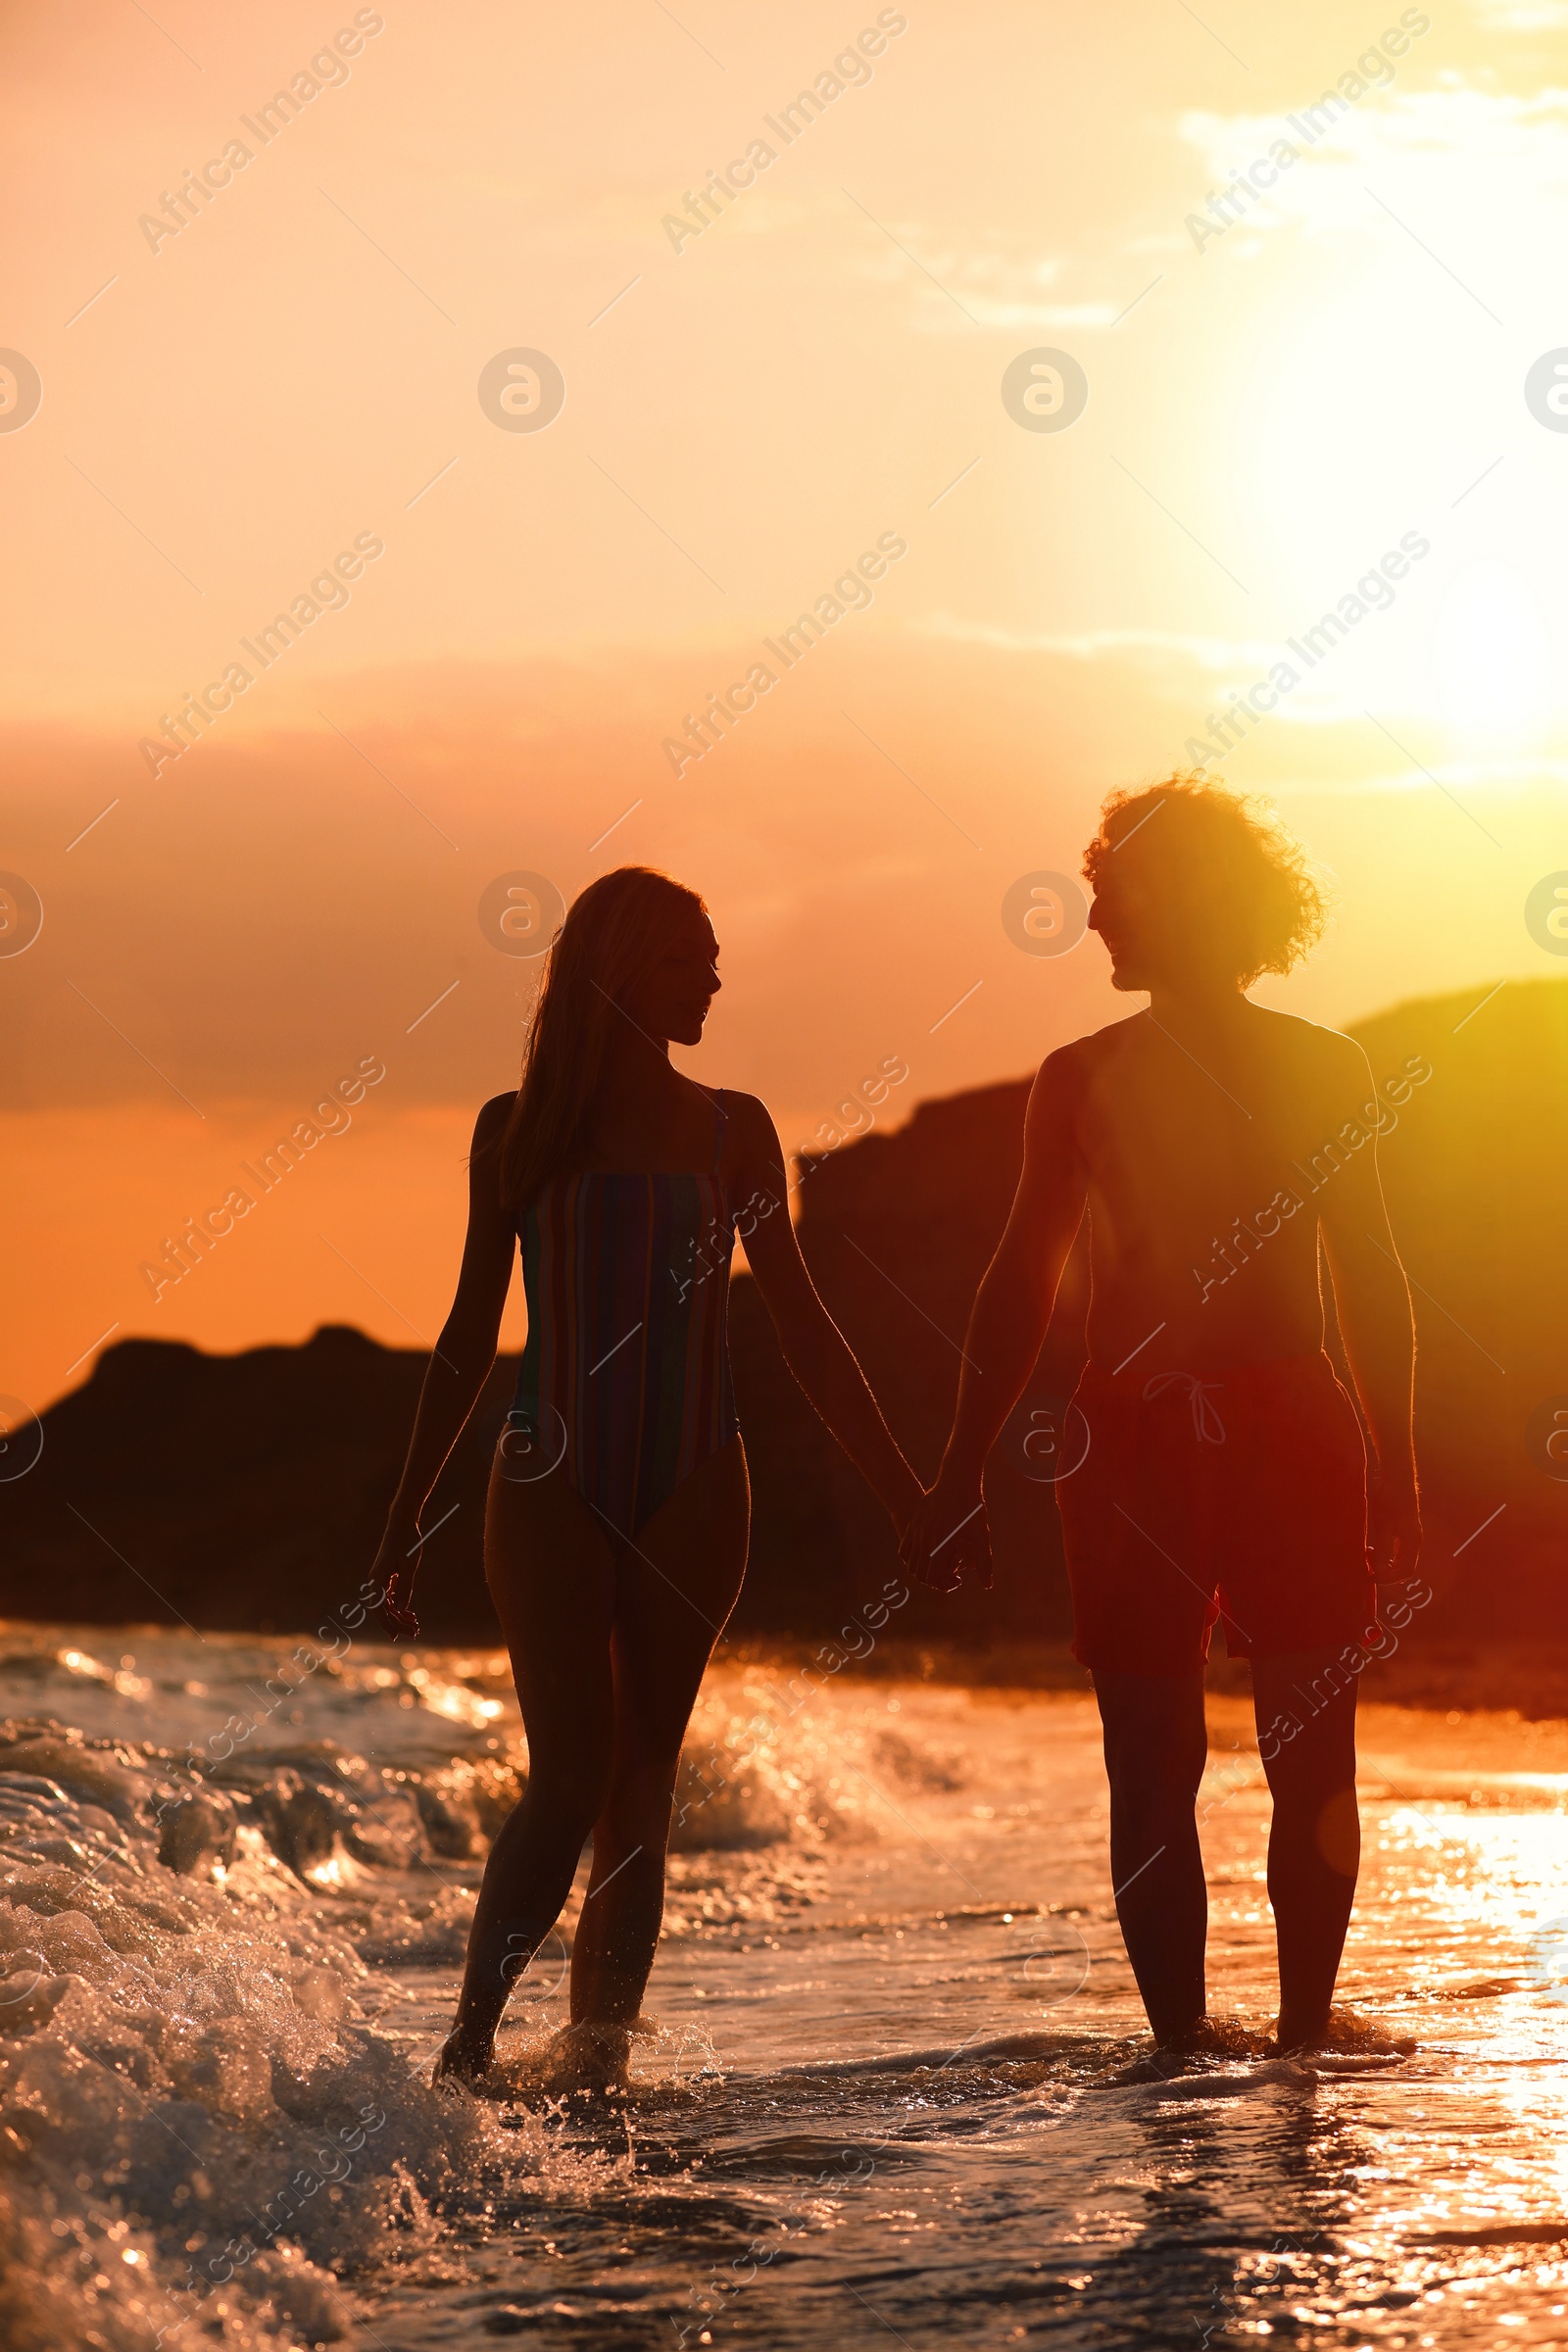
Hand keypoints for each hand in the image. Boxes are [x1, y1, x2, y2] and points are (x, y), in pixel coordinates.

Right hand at [372, 1525, 421, 1642]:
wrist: (402, 1523)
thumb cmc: (407, 1542)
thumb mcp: (409, 1565)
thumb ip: (405, 1587)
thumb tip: (401, 1610)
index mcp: (377, 1578)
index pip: (379, 1608)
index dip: (387, 1624)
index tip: (395, 1637)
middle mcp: (375, 1581)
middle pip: (383, 1610)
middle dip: (397, 1623)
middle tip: (415, 1633)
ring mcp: (380, 1579)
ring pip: (387, 1605)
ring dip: (400, 1617)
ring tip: (416, 1627)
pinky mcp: (387, 1577)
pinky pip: (390, 1598)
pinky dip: (400, 1607)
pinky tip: (411, 1615)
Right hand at [899, 1473, 991, 1593]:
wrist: (957, 1479)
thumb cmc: (972, 1508)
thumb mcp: (981, 1535)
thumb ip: (983, 1562)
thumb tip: (987, 1586)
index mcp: (941, 1545)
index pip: (931, 1577)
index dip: (944, 1584)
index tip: (957, 1579)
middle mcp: (925, 1540)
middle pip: (919, 1573)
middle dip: (934, 1580)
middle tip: (950, 1575)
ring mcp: (916, 1531)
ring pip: (910, 1562)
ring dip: (923, 1569)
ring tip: (939, 1565)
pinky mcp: (912, 1523)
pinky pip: (905, 1548)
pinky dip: (913, 1557)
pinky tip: (929, 1552)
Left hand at [1365, 1464, 1420, 1583]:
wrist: (1397, 1477)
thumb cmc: (1389, 1499)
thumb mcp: (1383, 1525)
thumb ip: (1384, 1549)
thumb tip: (1381, 1571)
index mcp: (1412, 1542)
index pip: (1405, 1571)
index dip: (1387, 1579)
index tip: (1370, 1576)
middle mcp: (1415, 1541)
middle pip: (1403, 1568)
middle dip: (1385, 1572)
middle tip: (1367, 1566)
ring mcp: (1411, 1536)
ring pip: (1399, 1560)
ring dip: (1384, 1563)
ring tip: (1368, 1554)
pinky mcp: (1405, 1530)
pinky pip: (1397, 1551)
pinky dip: (1386, 1555)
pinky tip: (1373, 1547)